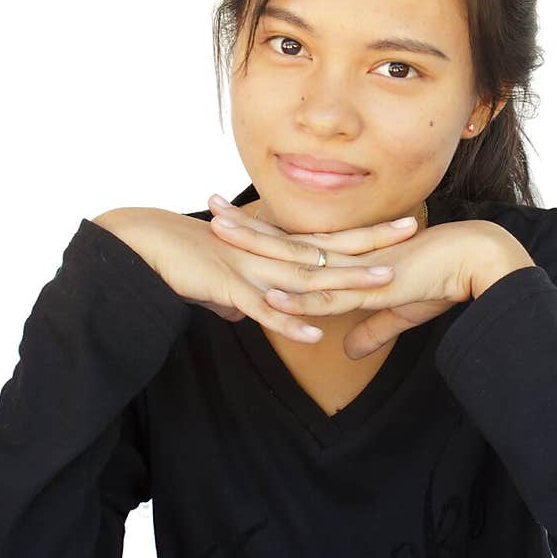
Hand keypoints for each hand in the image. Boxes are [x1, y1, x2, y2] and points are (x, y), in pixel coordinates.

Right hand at [91, 200, 419, 345]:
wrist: (142, 245)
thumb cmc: (178, 261)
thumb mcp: (216, 283)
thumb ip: (236, 299)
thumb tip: (246, 316)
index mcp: (270, 250)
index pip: (327, 240)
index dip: (363, 234)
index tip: (398, 224)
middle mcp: (268, 255)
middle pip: (329, 248)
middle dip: (372, 240)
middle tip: (413, 228)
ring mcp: (251, 270)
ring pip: (308, 276)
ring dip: (345, 280)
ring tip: (383, 281)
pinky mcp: (228, 289)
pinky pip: (264, 309)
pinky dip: (289, 321)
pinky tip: (314, 333)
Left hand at [206, 195, 535, 358]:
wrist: (481, 262)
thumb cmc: (448, 280)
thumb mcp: (402, 311)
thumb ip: (373, 329)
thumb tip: (350, 351)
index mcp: (352, 257)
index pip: (299, 243)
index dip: (266, 232)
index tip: (236, 218)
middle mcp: (348, 258)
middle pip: (287, 241)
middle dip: (247, 226)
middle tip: (210, 206)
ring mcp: (357, 271)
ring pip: (296, 261)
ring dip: (257, 248)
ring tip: (220, 232)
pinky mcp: (373, 289)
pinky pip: (327, 297)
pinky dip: (296, 298)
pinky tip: (266, 294)